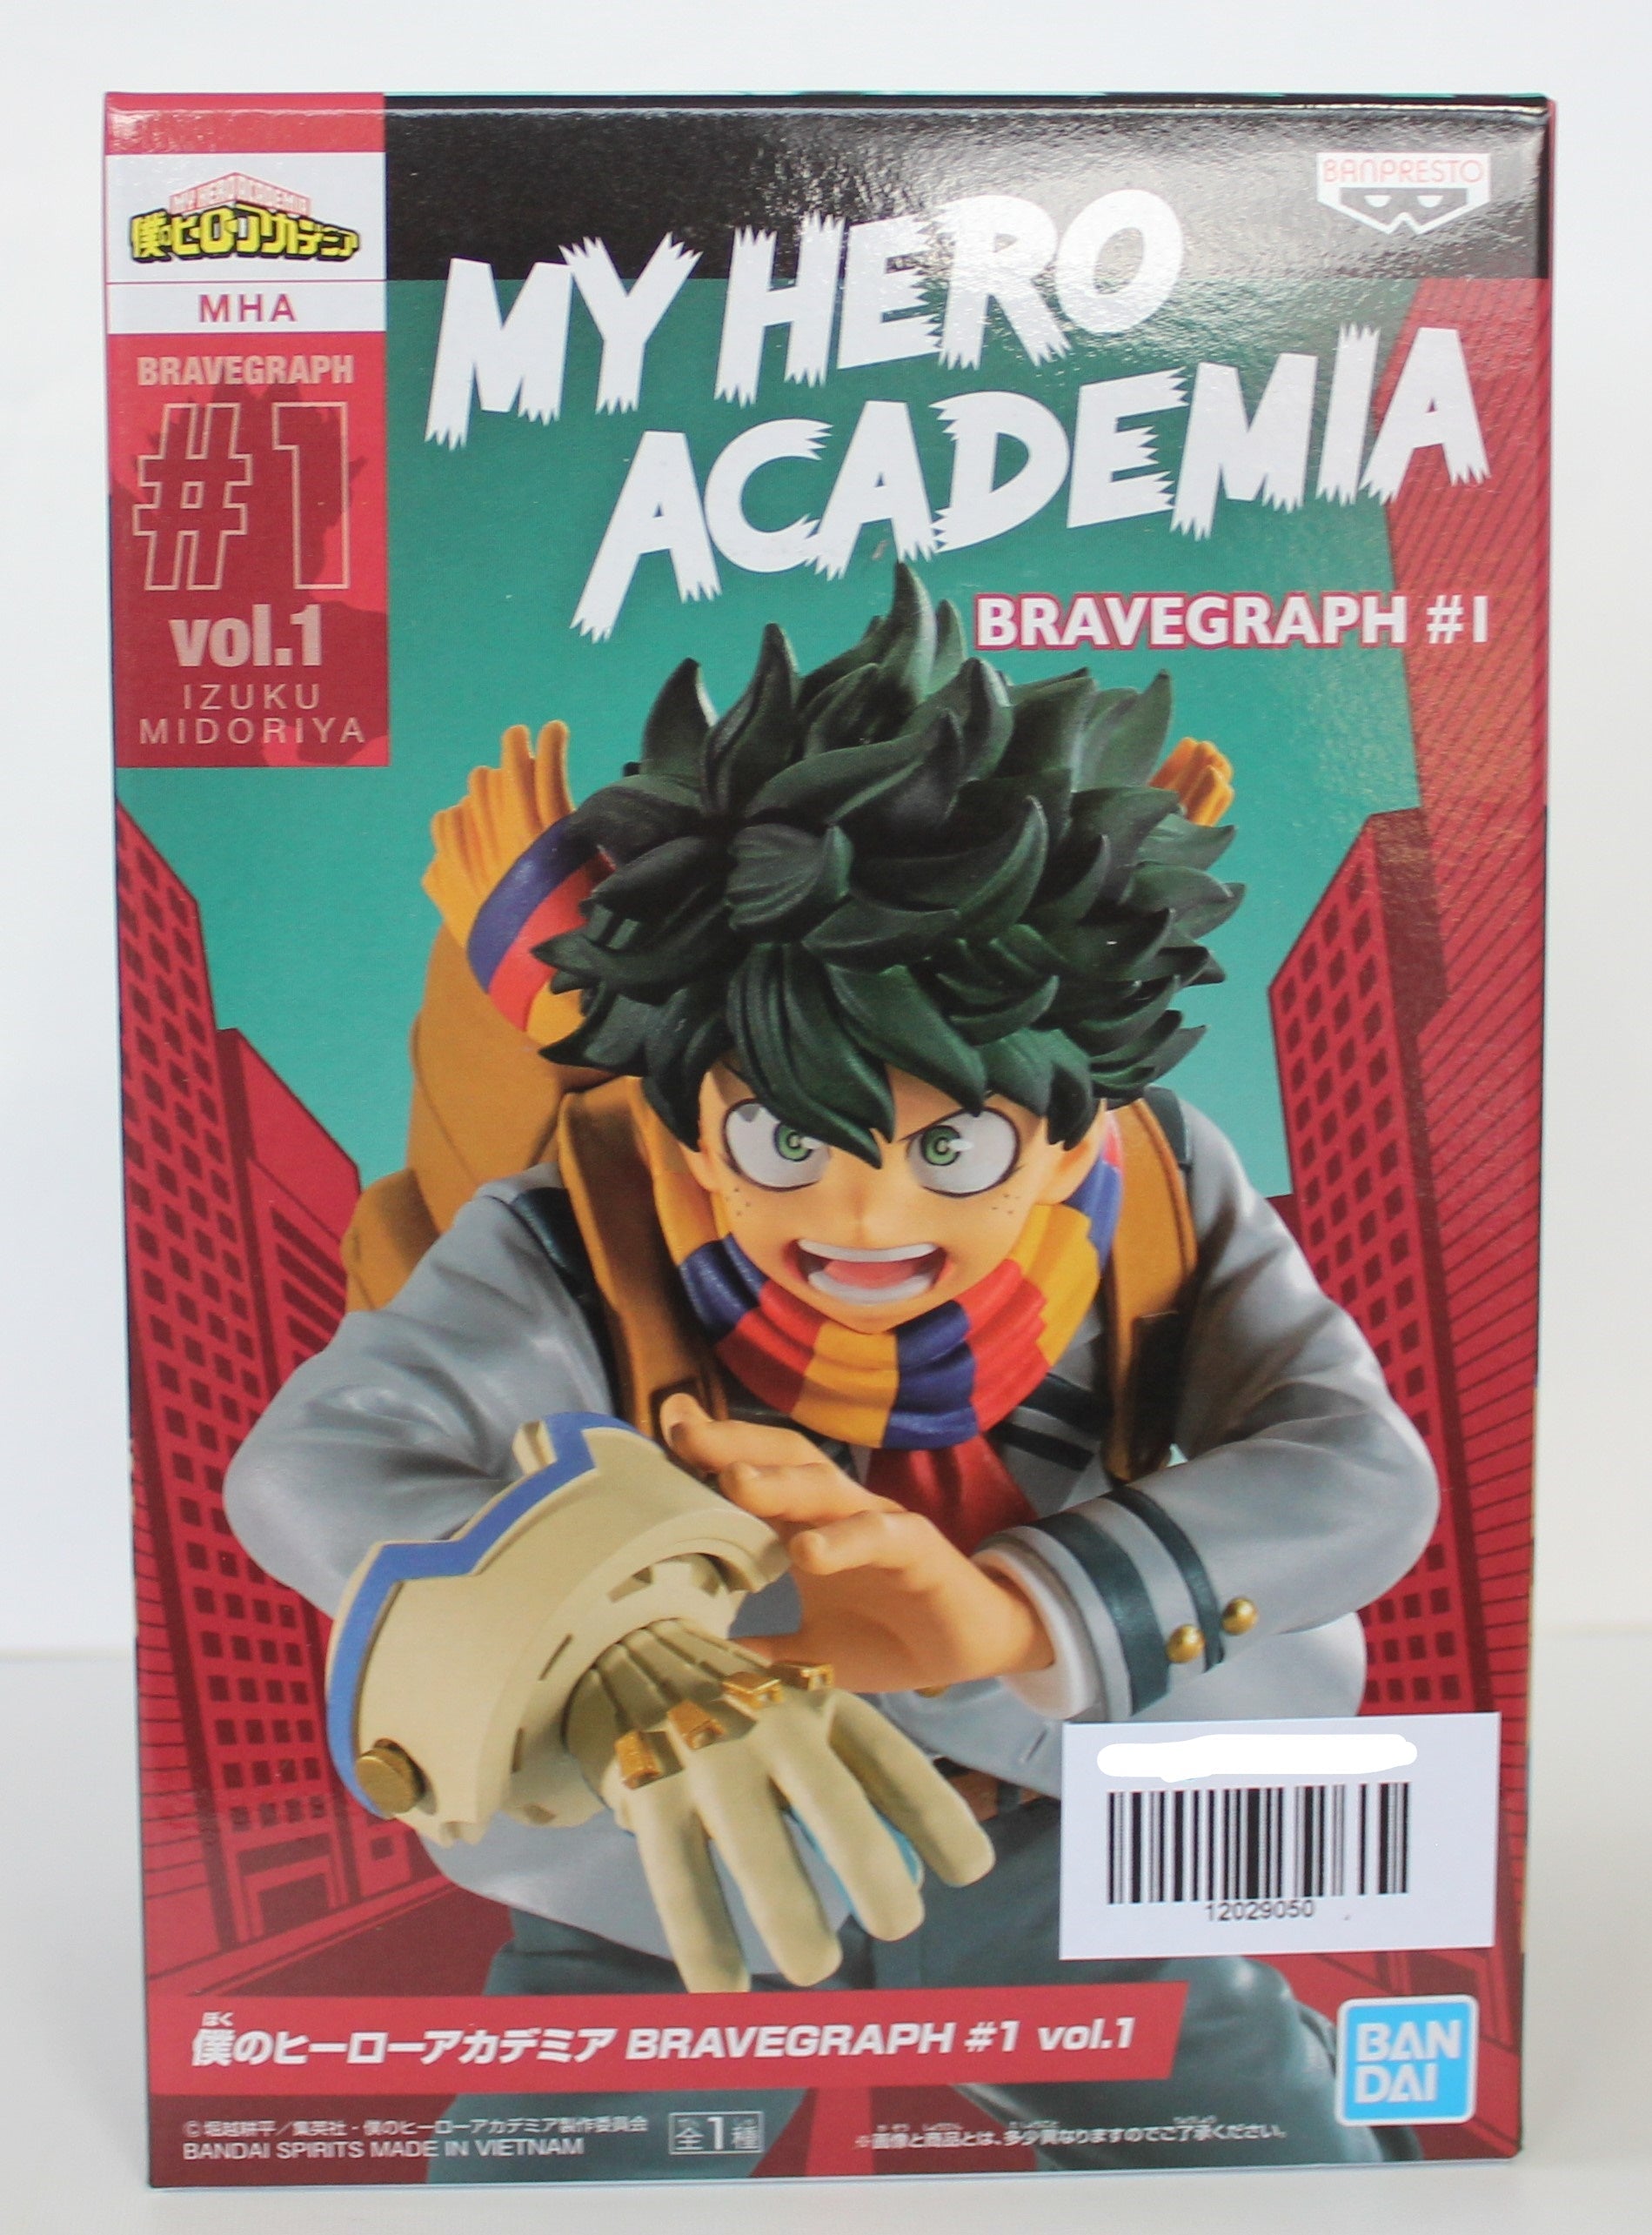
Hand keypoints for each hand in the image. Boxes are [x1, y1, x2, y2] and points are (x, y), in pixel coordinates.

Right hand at [566, 1619, 993, 1990]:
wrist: (627, 1649)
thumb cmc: (742, 1712)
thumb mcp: (802, 1723)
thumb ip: (850, 1789)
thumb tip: (909, 1877)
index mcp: (820, 1703)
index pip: (891, 1761)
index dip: (936, 1814)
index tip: (973, 1870)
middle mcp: (771, 1725)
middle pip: (833, 1802)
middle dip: (871, 1866)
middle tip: (898, 1924)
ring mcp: (710, 1758)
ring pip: (757, 1846)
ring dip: (790, 1914)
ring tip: (817, 1967)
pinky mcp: (651, 1790)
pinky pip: (680, 1876)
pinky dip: (703, 1938)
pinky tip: (723, 1991)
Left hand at [659, 1395, 1053, 1694]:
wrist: (970, 1648)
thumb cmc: (885, 1636)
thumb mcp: (808, 1649)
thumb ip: (760, 1644)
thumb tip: (700, 1652)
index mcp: (804, 1526)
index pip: (753, 1470)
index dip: (712, 1449)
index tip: (666, 1424)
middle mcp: (835, 1512)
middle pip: (782, 1459)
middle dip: (732, 1444)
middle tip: (684, 1436)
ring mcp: (877, 1523)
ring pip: (825, 1486)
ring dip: (779, 1481)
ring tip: (735, 1483)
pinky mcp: (919, 1548)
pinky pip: (881, 1534)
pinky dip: (845, 1539)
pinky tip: (811, 1552)